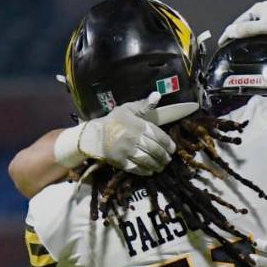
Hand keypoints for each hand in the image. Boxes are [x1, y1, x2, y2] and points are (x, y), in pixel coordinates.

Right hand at [56, 93, 176, 173]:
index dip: (168, 144)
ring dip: (157, 165)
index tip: (173, 149)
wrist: (94, 134)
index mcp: (137, 125)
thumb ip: (144, 105)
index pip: (158, 136)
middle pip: (154, 150)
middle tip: (168, 159)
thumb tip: (157, 95)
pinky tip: (150, 171)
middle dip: (164, 156)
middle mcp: (133, 139)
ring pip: (147, 160)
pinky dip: (145, 171)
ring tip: (161, 166)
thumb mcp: (128, 109)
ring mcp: (126, 151)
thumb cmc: (113, 121)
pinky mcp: (120, 162)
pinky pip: (136, 168)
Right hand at [219, 0, 266, 43]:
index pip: (240, 20)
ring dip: (254, 28)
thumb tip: (229, 32)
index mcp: (260, 8)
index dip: (230, 32)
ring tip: (249, 40)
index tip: (222, 42)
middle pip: (250, 20)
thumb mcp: (264, 27)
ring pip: (262, 21)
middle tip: (234, 43)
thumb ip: (246, 30)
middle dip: (242, 30)